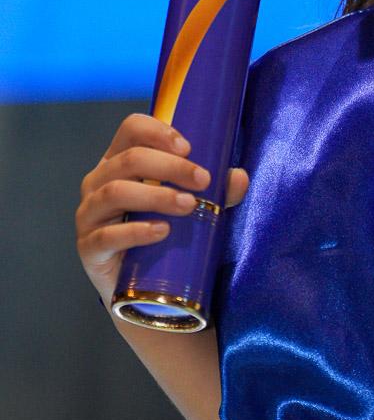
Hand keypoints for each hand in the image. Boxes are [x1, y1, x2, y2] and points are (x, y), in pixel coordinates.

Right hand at [76, 111, 249, 310]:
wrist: (144, 289)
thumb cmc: (166, 235)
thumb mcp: (194, 209)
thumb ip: (218, 193)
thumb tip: (239, 177)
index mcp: (119, 162)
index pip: (131, 129)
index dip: (157, 131)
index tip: (189, 148)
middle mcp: (98, 182)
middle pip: (128, 160)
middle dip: (170, 166)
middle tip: (203, 180)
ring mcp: (89, 215)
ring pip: (115, 192)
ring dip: (156, 195)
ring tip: (189, 205)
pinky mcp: (89, 248)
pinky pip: (107, 236)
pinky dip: (137, 231)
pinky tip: (162, 231)